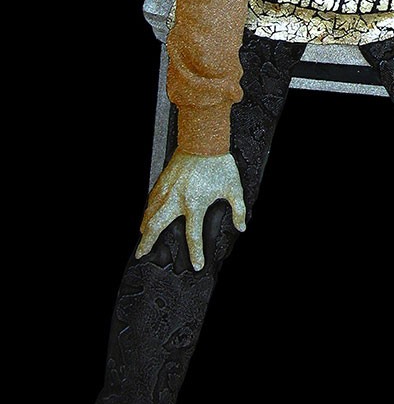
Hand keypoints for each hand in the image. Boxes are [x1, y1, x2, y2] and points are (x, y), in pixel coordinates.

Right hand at [136, 150, 245, 269]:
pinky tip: (147, 214)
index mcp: (195, 204)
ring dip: (144, 226)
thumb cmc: (218, 162)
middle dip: (147, 242)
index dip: (196, 252)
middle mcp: (177, 199)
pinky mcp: (163, 179)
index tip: (196, 264)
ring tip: (142, 236)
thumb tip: (241, 225)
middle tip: (141, 253)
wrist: (203, 139)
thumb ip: (238, 209)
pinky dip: (147, 209)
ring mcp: (167, 189)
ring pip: (150, 212)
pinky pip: (151, 198)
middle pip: (156, 226)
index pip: (193, 235)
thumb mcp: (234, 187)